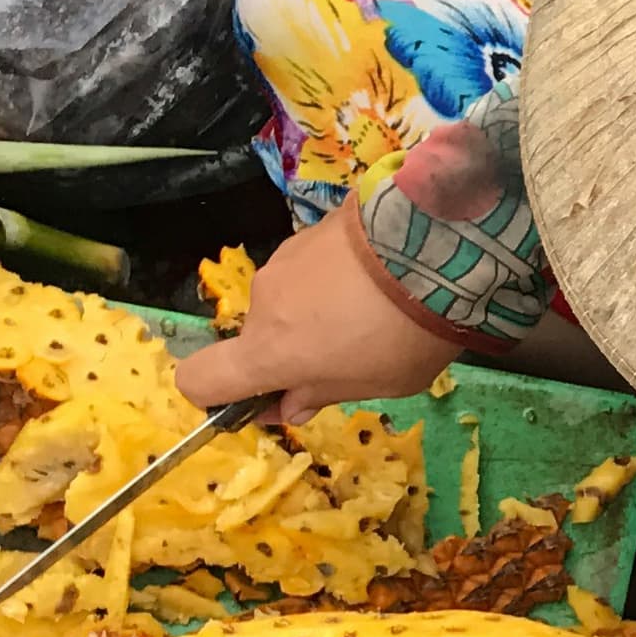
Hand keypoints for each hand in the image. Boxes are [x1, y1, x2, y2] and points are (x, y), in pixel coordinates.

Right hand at [176, 211, 461, 421]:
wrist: (436, 244)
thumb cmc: (408, 333)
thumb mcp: (377, 384)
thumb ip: (324, 393)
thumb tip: (288, 406)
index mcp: (268, 354)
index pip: (199, 379)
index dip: (219, 396)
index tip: (263, 398)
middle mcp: (262, 304)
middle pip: (258, 338)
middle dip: (295, 350)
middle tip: (354, 351)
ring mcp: (283, 261)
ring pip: (287, 301)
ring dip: (317, 311)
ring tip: (377, 308)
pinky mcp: (310, 231)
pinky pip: (310, 268)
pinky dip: (333, 279)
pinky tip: (379, 277)